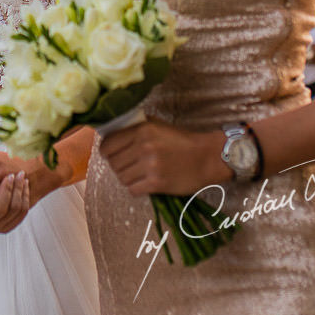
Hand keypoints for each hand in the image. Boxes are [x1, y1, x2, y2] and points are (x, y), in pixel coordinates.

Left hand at [97, 119, 226, 195]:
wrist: (208, 157)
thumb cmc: (181, 140)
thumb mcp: (157, 125)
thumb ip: (134, 127)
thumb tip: (109, 132)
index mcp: (142, 130)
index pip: (107, 145)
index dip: (107, 152)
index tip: (112, 155)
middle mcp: (144, 146)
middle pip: (113, 163)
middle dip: (119, 166)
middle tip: (130, 166)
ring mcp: (150, 166)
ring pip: (121, 177)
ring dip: (128, 178)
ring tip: (139, 175)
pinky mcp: (157, 183)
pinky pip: (132, 190)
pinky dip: (136, 188)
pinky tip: (145, 184)